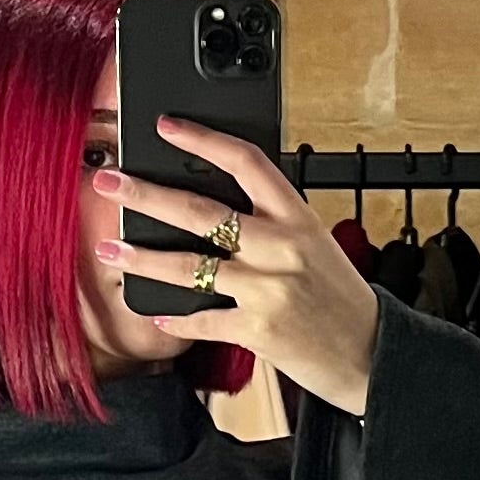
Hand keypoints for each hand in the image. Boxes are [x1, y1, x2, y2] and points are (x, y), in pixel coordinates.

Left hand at [91, 120, 379, 415]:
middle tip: (110, 181)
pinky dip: (177, 318)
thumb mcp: (313, 245)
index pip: (245, 162)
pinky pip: (202, 318)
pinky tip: (158, 315)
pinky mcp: (257, 330)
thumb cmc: (338, 298)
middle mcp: (282, 247)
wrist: (369, 353)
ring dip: (142, 257)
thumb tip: (212, 205)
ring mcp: (268, 289)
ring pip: (189, 266)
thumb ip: (271, 224)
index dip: (202, 140)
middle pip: (200, 211)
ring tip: (111, 247)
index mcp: (297, 217)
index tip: (165, 127)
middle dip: (147, 194)